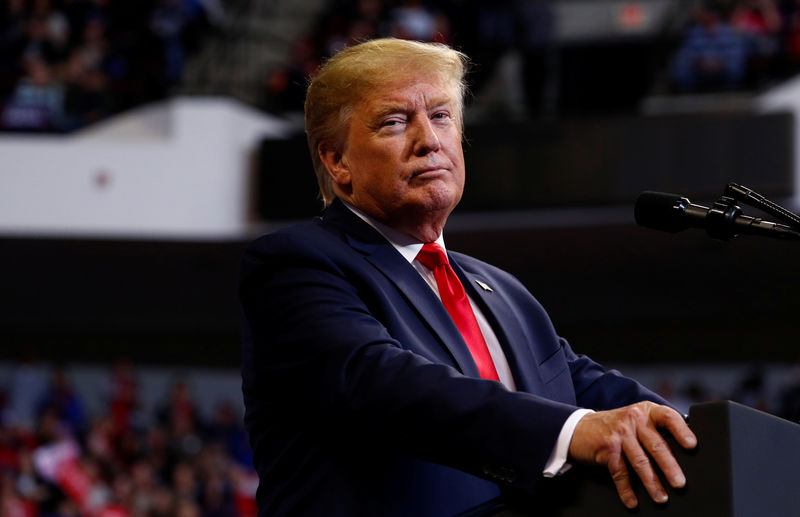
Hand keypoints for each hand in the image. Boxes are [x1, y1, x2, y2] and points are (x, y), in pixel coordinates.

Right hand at [567, 401, 696, 508]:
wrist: (580, 428)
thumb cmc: (615, 427)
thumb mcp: (636, 420)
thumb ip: (656, 429)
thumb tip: (684, 451)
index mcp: (646, 411)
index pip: (668, 417)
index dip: (681, 430)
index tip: (692, 445)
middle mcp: (634, 419)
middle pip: (656, 444)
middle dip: (669, 466)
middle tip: (679, 483)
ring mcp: (620, 433)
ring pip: (640, 461)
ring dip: (652, 482)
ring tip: (661, 497)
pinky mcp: (607, 448)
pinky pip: (620, 472)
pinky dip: (626, 489)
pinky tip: (633, 501)